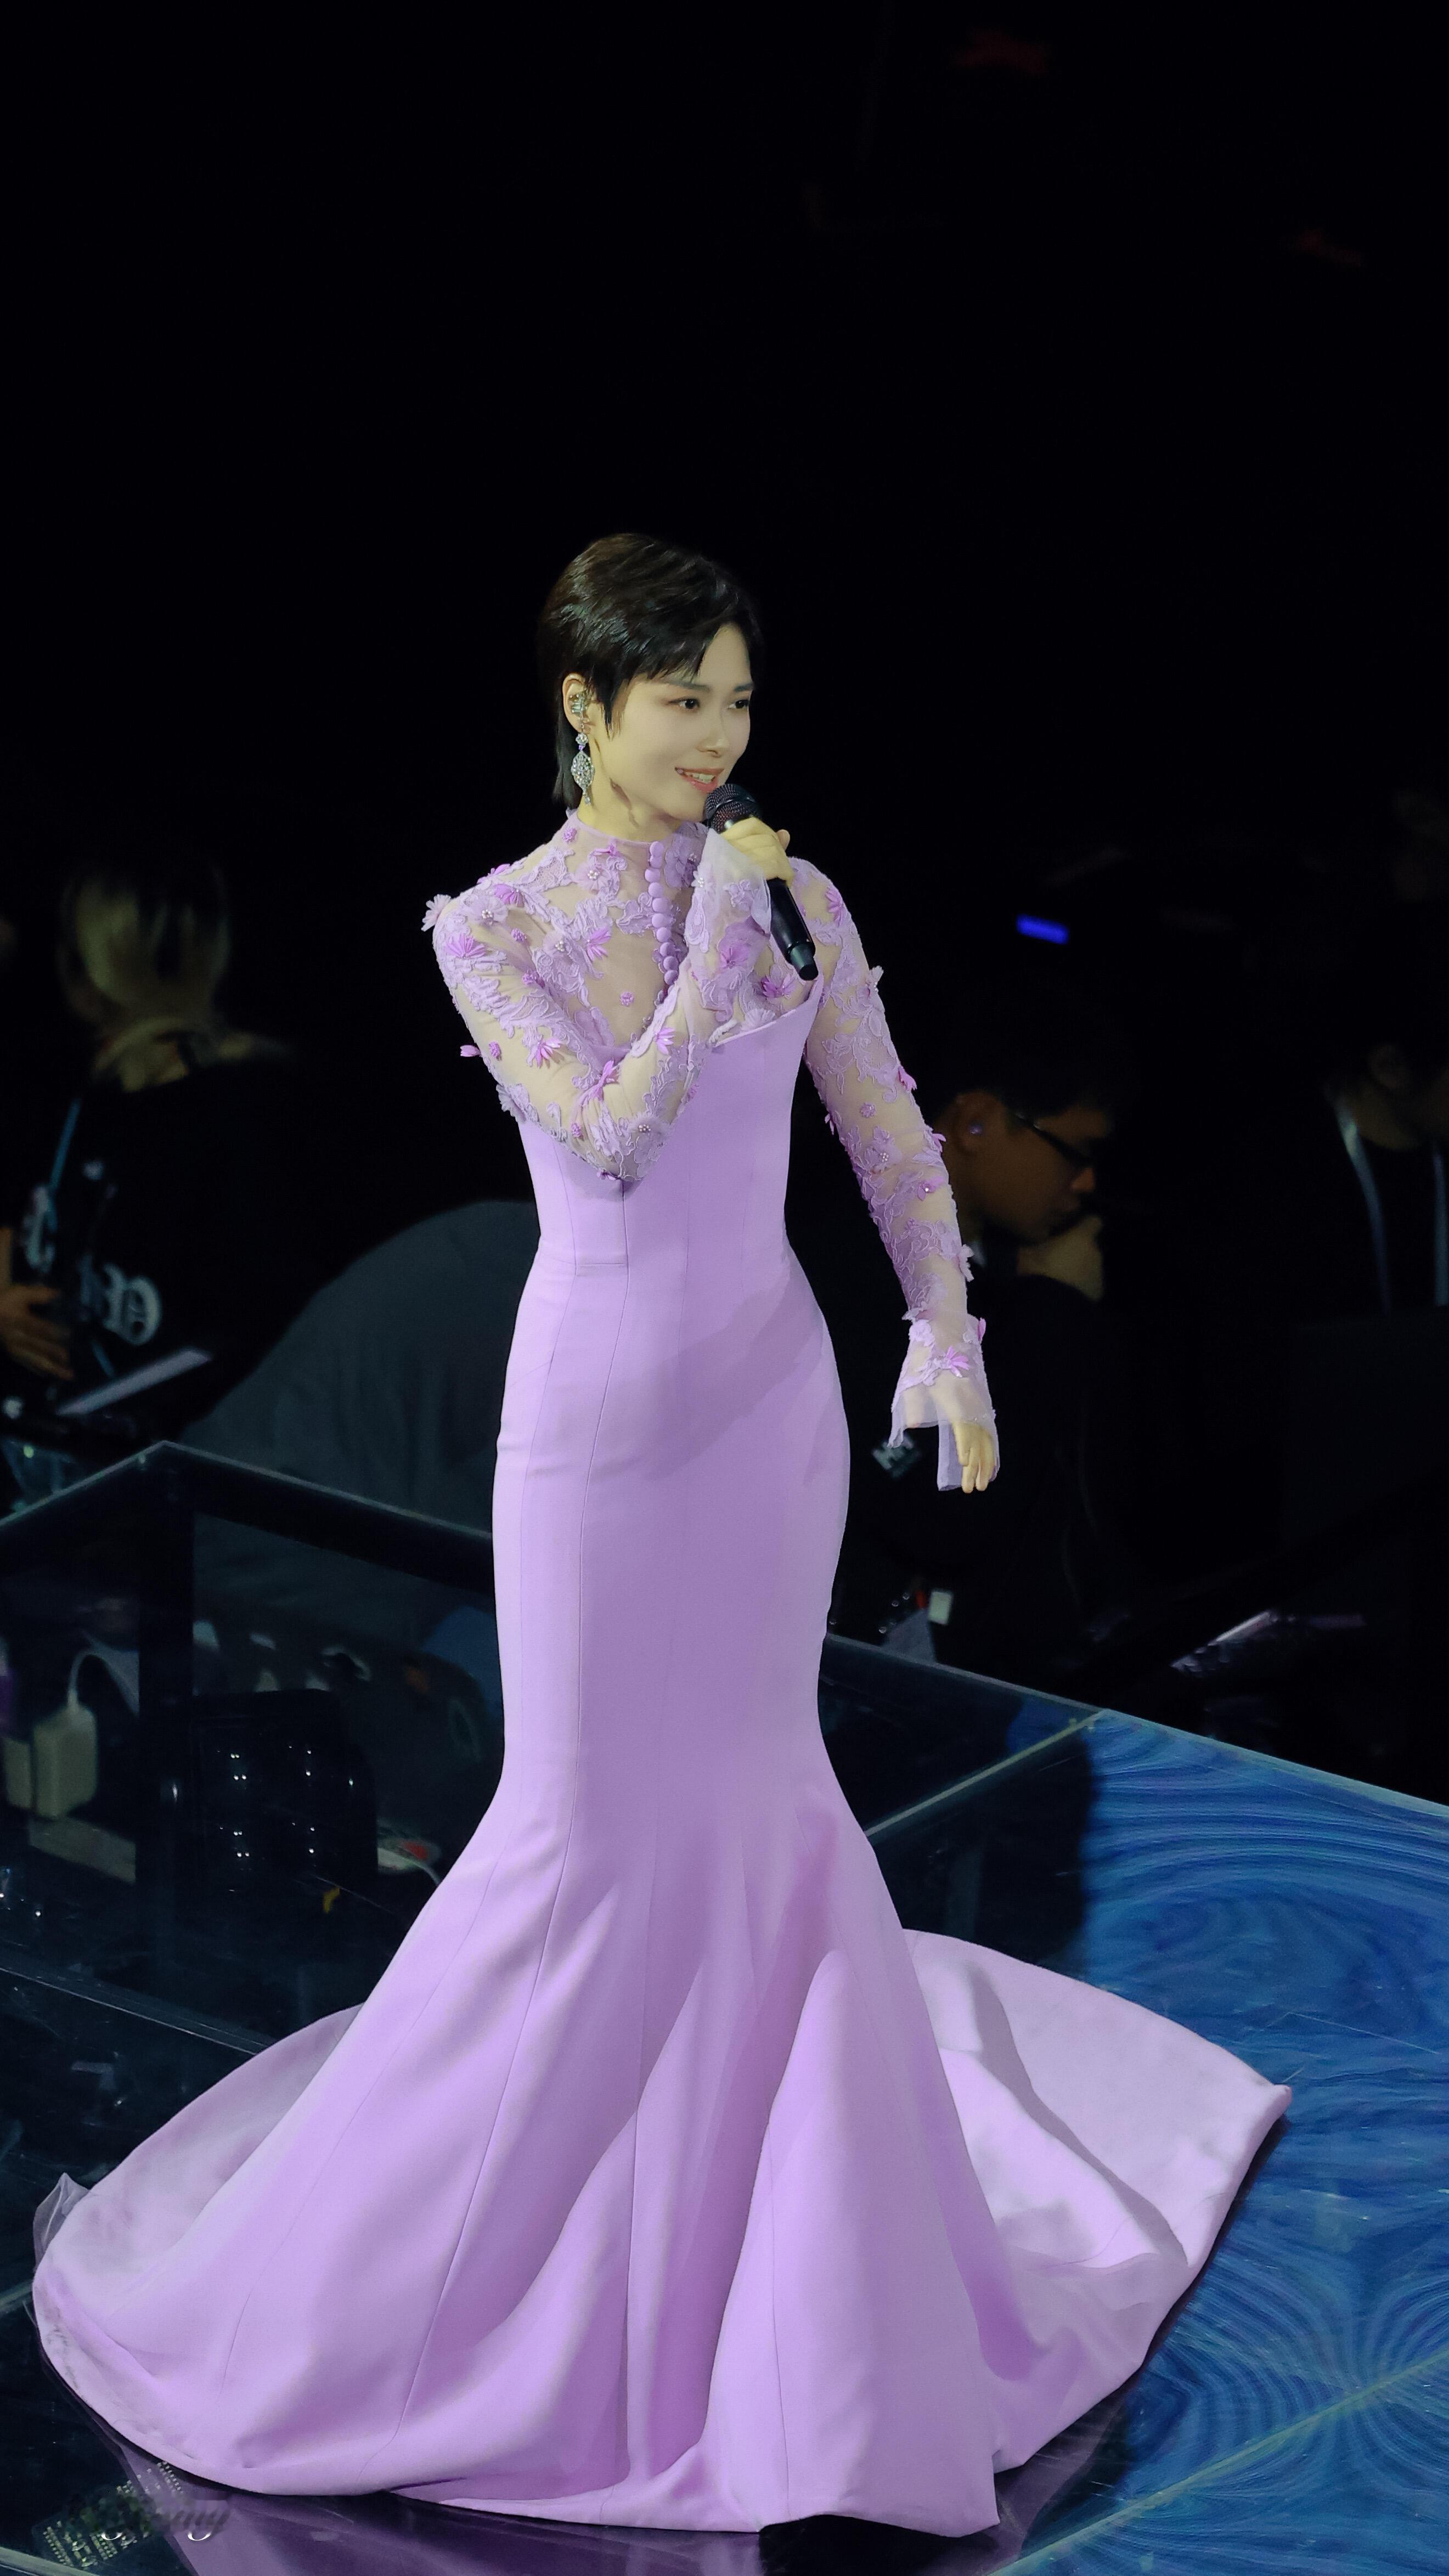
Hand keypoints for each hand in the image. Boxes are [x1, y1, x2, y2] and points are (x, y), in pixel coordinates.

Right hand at [0, 1281, 73, 1378]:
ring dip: (48, 1366)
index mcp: (16, 1320)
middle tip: (67, 1357)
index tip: (68, 1333)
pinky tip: (47, 1373)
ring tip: (65, 1373)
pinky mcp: (11, 1352)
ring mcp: (12, 1346)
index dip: (52, 1330)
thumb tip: (57, 1293)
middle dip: (51, 1352)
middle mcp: (14, 1336)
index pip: (36, 1326)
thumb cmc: (6, 1300)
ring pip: (32, 1358)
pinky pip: (25, 1363)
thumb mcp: (20, 1293)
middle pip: (35, 1345)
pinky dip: (35, 1368)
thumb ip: (38, 1294)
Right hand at [718, 815, 790, 882]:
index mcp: (724, 840)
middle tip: (777, 870)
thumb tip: (785, 833)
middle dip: (778, 854)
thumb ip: (766, 843)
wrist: (719, 913)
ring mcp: (736, 860)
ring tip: (780, 877)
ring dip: (783, 866)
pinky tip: (785, 880)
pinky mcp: (746, 875)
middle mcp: (728, 847)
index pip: (753, 825)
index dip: (768, 834)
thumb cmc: (731, 888)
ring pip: (774, 852)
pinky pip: (776, 866)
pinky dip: (786, 873)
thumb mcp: (744, 861)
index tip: (771, 848)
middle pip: (768, 839)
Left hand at [907, 1366, 997, 1491]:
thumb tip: (913, 1425)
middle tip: (973, 1488)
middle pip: (977, 1438)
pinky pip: (989, 1428)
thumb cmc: (925, 1355)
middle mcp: (970, 1402)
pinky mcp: (979, 1400)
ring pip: (986, 1436)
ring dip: (987, 1460)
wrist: (944, 1330)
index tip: (964, 1464)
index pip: (962, 1427)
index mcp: (954, 1397)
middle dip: (976, 1465)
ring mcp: (977, 1401)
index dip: (964, 1446)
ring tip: (985, 1482)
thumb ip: (914, 1404)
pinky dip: (991, 1446)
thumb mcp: (913, 1379)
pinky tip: (992, 1460)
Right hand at [1016, 1211, 1103, 1301]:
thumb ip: (1034, 1242)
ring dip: (1080, 1268)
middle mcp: (1095, 1252)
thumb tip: (1029, 1240)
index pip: (1093, 1221)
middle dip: (1078, 1250)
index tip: (1073, 1230)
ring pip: (1091, 1265)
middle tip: (1059, 1258)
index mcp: (1081, 1237)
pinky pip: (1091, 1283)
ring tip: (1062, 1278)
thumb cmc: (1039, 1269)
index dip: (1084, 1225)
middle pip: (1091, 1246)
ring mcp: (1099, 1272)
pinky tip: (1068, 1292)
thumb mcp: (1027, 1251)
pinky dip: (1082, 1285)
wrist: (1051, 1303)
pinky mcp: (1099, 1291)